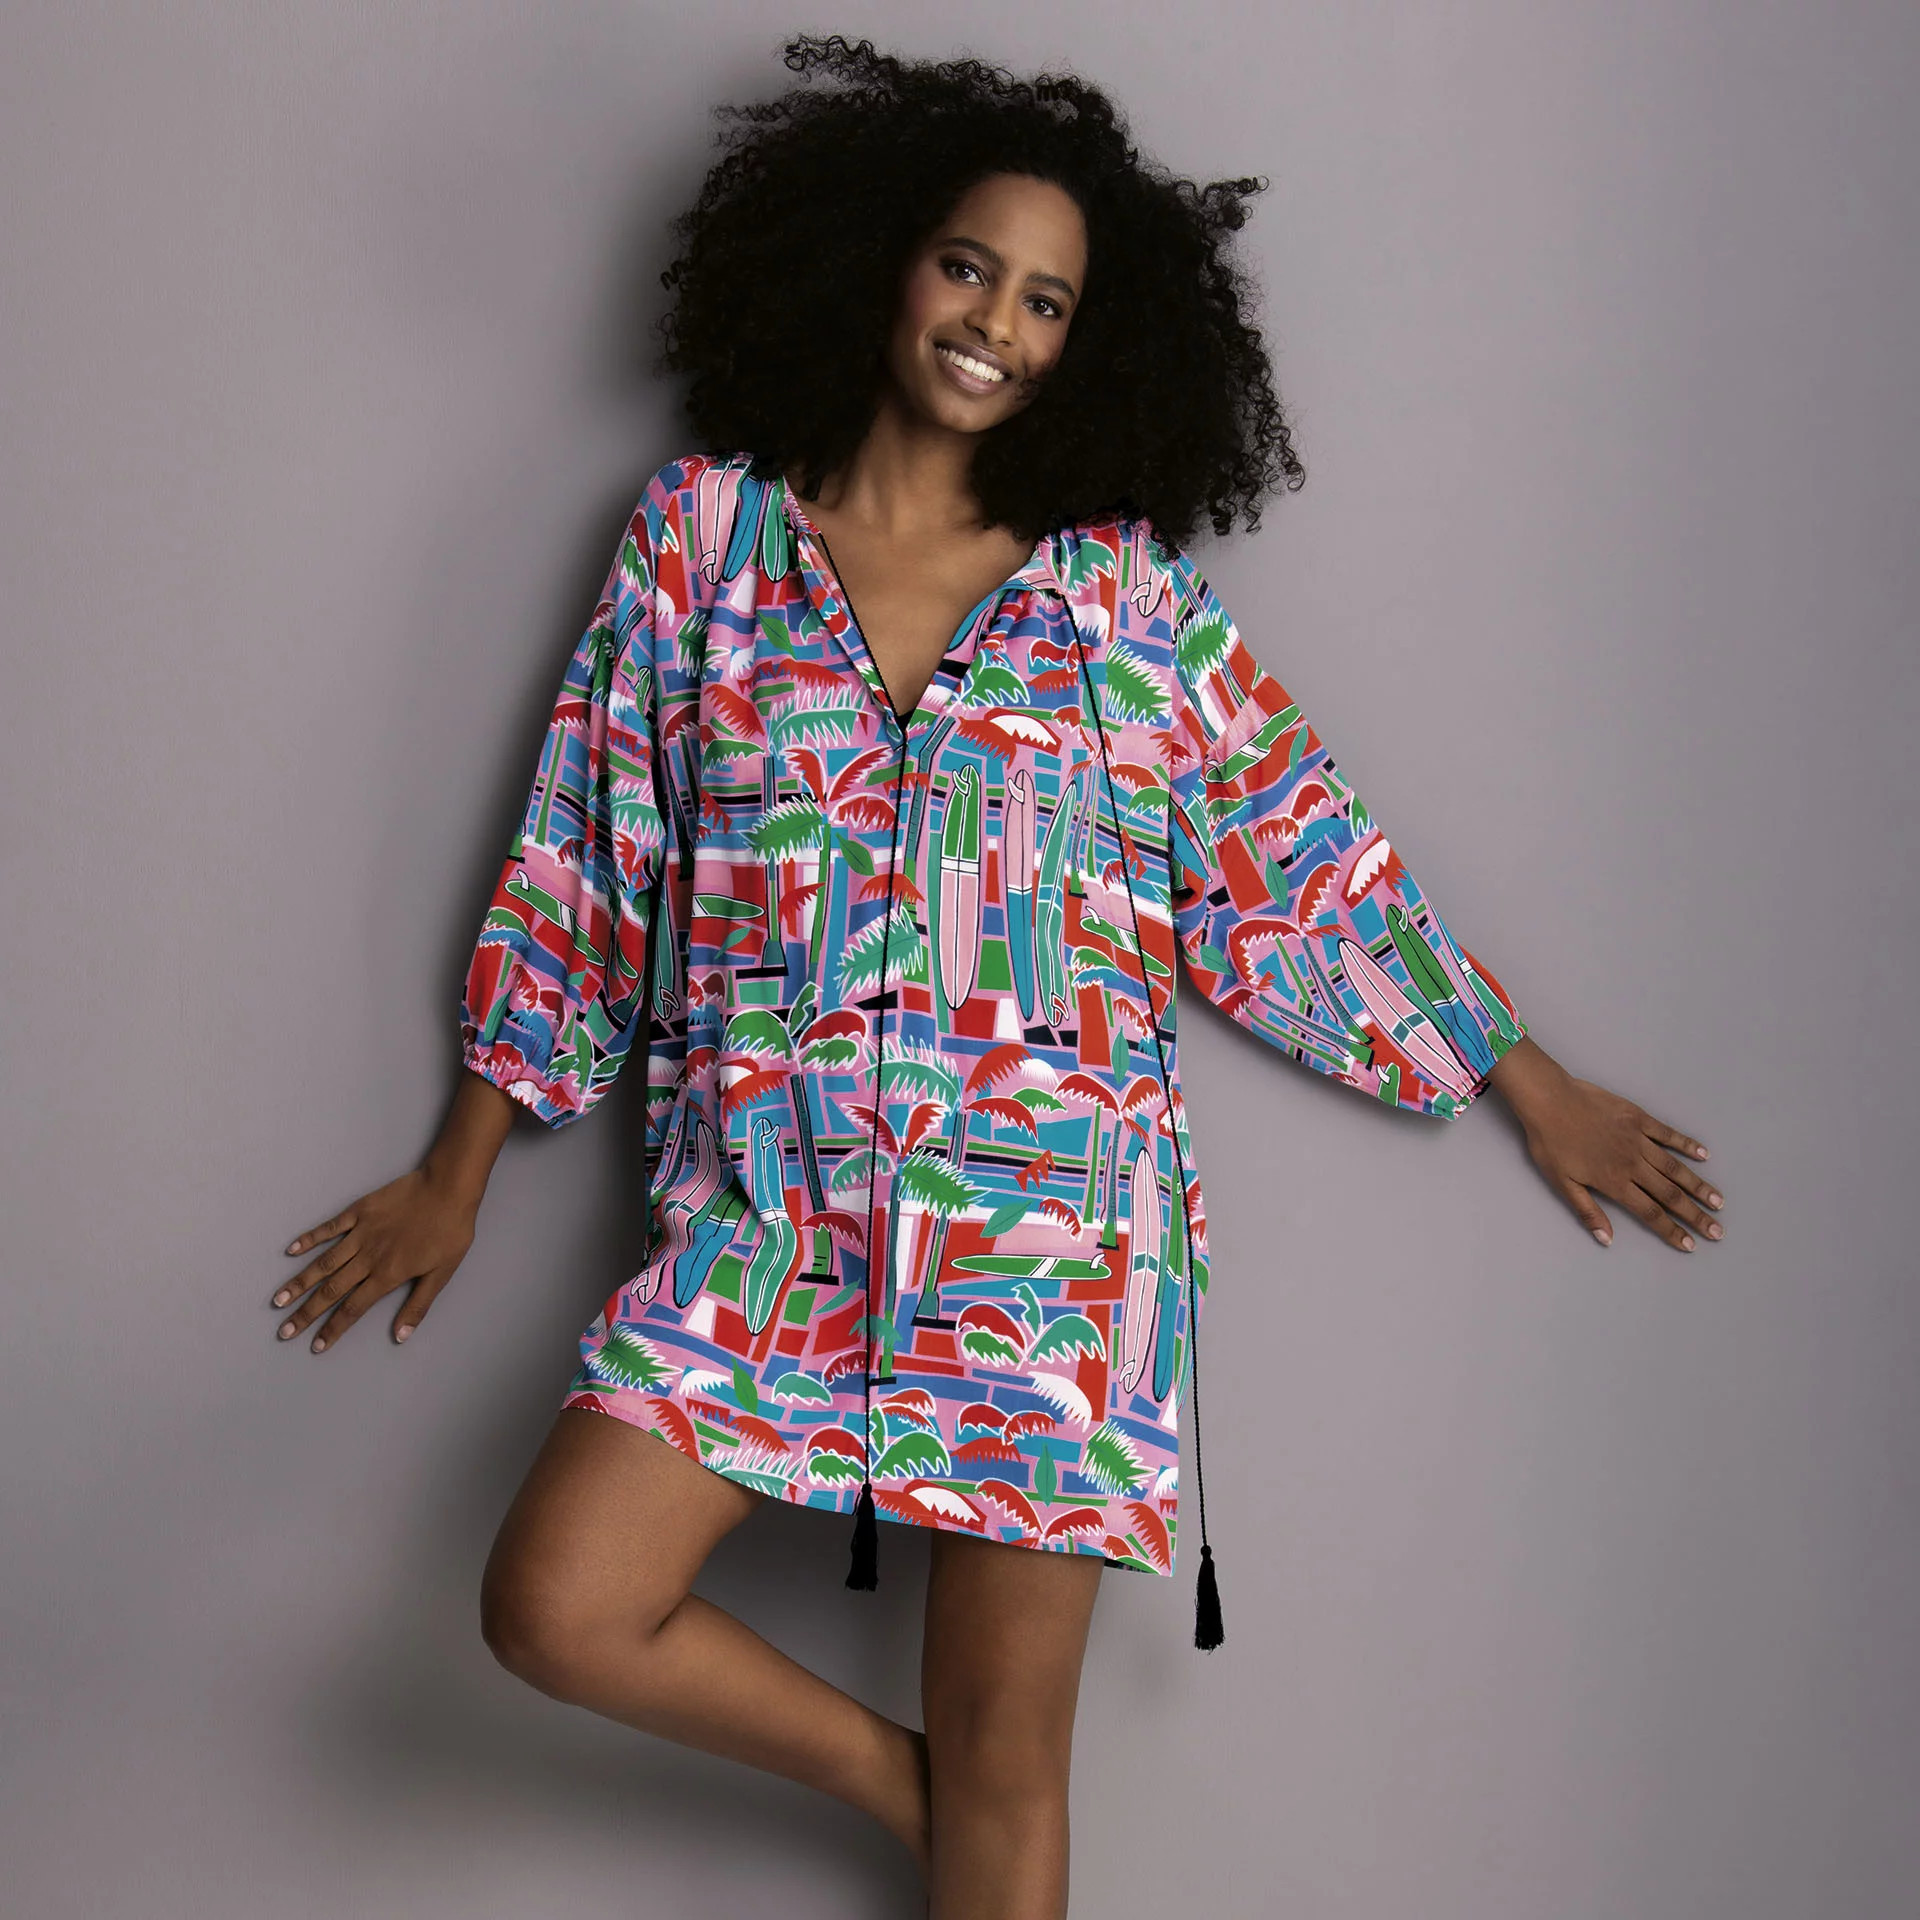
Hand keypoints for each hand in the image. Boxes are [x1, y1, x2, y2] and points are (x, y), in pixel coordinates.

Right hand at [273, 1162, 480, 1351]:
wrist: (448, 1188)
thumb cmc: (450, 1230)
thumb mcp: (442, 1273)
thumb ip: (419, 1305)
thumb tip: (401, 1336)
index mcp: (388, 1275)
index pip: (354, 1309)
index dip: (334, 1329)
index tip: (316, 1345)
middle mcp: (368, 1258)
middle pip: (331, 1291)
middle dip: (306, 1313)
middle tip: (284, 1331)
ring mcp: (361, 1233)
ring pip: (323, 1263)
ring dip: (300, 1282)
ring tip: (279, 1300)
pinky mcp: (360, 1211)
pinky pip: (329, 1228)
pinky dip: (310, 1239)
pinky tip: (292, 1250)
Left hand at [1487, 1037, 1723, 1252]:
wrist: (1548, 1099)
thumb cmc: (1549, 1142)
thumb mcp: (1561, 1182)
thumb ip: (1587, 1211)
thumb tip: (1607, 1239)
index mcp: (1614, 1182)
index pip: (1650, 1213)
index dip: (1671, 1230)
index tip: (1691, 1244)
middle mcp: (1632, 1163)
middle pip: (1670, 1194)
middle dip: (1695, 1215)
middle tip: (1718, 1231)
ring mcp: (1637, 1139)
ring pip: (1675, 1167)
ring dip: (1698, 1186)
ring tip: (1718, 1201)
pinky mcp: (1637, 1118)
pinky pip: (1667, 1134)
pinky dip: (1687, 1144)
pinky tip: (1704, 1154)